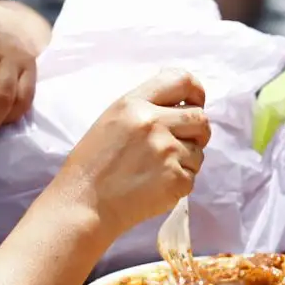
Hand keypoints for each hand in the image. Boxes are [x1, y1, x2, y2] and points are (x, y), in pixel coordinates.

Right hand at [52, 71, 210, 235]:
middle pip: (200, 118)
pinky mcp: (175, 179)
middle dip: (198, 132)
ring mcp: (166, 152)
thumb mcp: (112, 120)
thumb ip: (146, 108)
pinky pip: (192, 176)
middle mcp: (153, 123)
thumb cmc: (93, 164)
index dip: (196, 92)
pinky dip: (178, 183)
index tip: (196, 102)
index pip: (181, 81)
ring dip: (185, 160)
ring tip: (156, 170)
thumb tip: (181, 104)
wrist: (84, 204)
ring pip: (198, 151)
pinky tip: (154, 186)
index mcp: (134, 104)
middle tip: (181, 144)